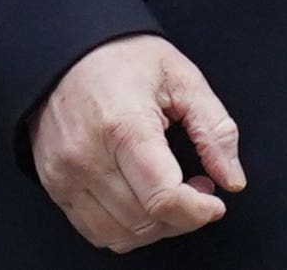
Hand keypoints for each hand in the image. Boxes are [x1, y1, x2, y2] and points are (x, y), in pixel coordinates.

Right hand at [30, 34, 245, 251]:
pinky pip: (96, 231)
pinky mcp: (54, 185)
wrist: (66, 51)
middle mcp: (87, 155)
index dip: (198, 211)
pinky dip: (127, 229)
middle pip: (145, 221)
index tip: (214, 202)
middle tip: (196, 186)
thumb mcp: (182, 77)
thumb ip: (214, 129)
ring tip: (169, 192)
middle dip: (183, 215)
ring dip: (157, 227)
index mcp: (123, 125)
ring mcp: (65, 174)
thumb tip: (232, 178)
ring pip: (121, 235)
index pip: (162, 197)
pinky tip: (142, 201)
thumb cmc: (123, 57)